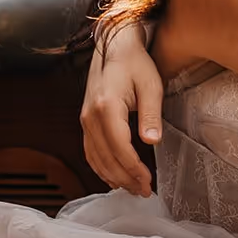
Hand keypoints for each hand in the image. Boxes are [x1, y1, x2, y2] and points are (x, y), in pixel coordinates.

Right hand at [80, 21, 164, 196]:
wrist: (114, 45)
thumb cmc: (135, 63)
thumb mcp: (151, 85)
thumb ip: (151, 114)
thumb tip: (152, 141)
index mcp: (107, 107)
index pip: (120, 149)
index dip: (134, 170)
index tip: (148, 183)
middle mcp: (90, 116)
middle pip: (106, 158)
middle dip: (125, 179)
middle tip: (143, 192)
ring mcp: (85, 119)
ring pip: (95, 158)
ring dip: (113, 177)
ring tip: (132, 189)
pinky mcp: (85, 120)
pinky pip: (90, 151)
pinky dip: (100, 167)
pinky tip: (113, 176)